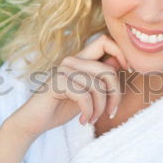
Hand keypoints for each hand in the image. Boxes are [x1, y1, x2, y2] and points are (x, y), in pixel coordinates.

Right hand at [6, 34, 129, 139]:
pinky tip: (83, 120)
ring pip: (98, 87)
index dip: (121, 53)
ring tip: (92, 118)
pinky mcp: (57, 82)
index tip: (127, 72)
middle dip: (115, 95)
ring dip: (100, 109)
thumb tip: (122, 63)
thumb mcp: (88, 92)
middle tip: (110, 112)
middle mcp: (72, 61)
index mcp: (81, 60)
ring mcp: (64, 70)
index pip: (104, 41)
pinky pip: (85, 96)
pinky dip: (88, 112)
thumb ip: (101, 78)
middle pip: (108, 71)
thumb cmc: (62, 107)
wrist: (35, 121)